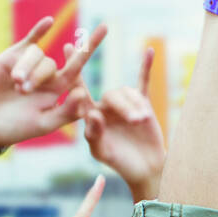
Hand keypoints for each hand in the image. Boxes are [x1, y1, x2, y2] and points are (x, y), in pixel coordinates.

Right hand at [0, 18, 106, 150]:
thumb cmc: (18, 127)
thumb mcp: (44, 124)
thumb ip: (65, 112)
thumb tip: (81, 93)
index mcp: (60, 91)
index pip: (78, 67)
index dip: (90, 47)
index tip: (105, 26)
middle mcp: (48, 75)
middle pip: (53, 66)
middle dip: (39, 76)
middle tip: (23, 91)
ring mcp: (31, 64)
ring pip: (37, 57)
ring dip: (27, 71)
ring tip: (15, 87)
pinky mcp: (13, 57)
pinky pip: (30, 41)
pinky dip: (39, 31)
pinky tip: (49, 22)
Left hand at [82, 46, 165, 201]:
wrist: (144, 169)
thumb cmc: (120, 163)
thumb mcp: (102, 153)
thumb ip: (94, 134)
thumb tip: (92, 113)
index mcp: (90, 113)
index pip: (79, 89)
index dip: (73, 69)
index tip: (69, 46)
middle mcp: (105, 105)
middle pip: (112, 96)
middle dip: (124, 109)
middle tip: (135, 122)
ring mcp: (124, 103)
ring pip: (129, 95)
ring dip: (136, 107)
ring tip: (142, 122)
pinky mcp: (142, 104)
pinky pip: (143, 83)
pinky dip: (146, 68)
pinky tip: (149, 50)